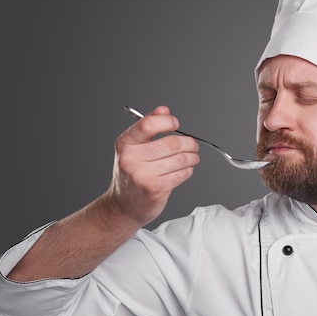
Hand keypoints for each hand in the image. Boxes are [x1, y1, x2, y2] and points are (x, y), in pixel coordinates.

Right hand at [106, 105, 199, 225]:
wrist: (123, 205)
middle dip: (189, 143)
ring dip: (192, 157)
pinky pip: (181, 174)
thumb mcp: (134, 148)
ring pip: (180, 159)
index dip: (167, 122)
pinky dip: (188, 170)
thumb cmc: (132, 173)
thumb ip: (148, 127)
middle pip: (171, 143)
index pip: (148, 124)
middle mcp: (130, 159)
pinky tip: (186, 170)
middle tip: (193, 145)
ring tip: (193, 157)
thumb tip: (164, 109)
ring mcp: (142, 175)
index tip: (176, 124)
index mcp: (125, 144)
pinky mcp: (155, 189)